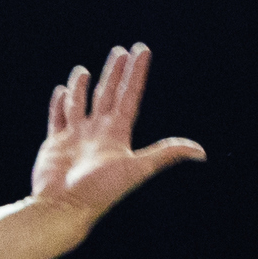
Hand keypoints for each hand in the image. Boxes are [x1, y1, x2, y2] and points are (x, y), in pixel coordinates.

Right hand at [28, 44, 204, 218]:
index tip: (141, 51)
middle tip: (121, 51)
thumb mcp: (138, 169)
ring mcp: (75, 138)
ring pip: (80, 104)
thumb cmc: (100, 190)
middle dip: (115, 73)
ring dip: (83, 87)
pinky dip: (58, 105)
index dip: (136, 73)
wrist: (65, 207)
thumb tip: (201, 152)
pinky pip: (57, 119)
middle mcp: (97, 134)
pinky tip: (62, 91)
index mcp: (117, 136)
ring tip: (84, 70)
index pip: (129, 97)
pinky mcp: (55, 144)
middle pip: (108, 96)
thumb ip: (166, 154)